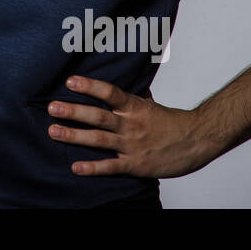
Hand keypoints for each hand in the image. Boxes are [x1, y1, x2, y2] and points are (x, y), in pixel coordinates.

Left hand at [47, 75, 218, 178]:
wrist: (198, 140)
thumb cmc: (172, 122)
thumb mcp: (150, 104)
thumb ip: (131, 97)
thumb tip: (114, 83)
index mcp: (135, 106)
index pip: (110, 93)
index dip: (90, 86)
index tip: (70, 81)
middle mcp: (131, 124)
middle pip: (99, 116)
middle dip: (73, 112)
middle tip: (52, 108)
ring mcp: (133, 145)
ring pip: (100, 139)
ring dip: (75, 136)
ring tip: (53, 132)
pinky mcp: (136, 165)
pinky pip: (112, 166)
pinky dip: (93, 168)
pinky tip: (76, 167)